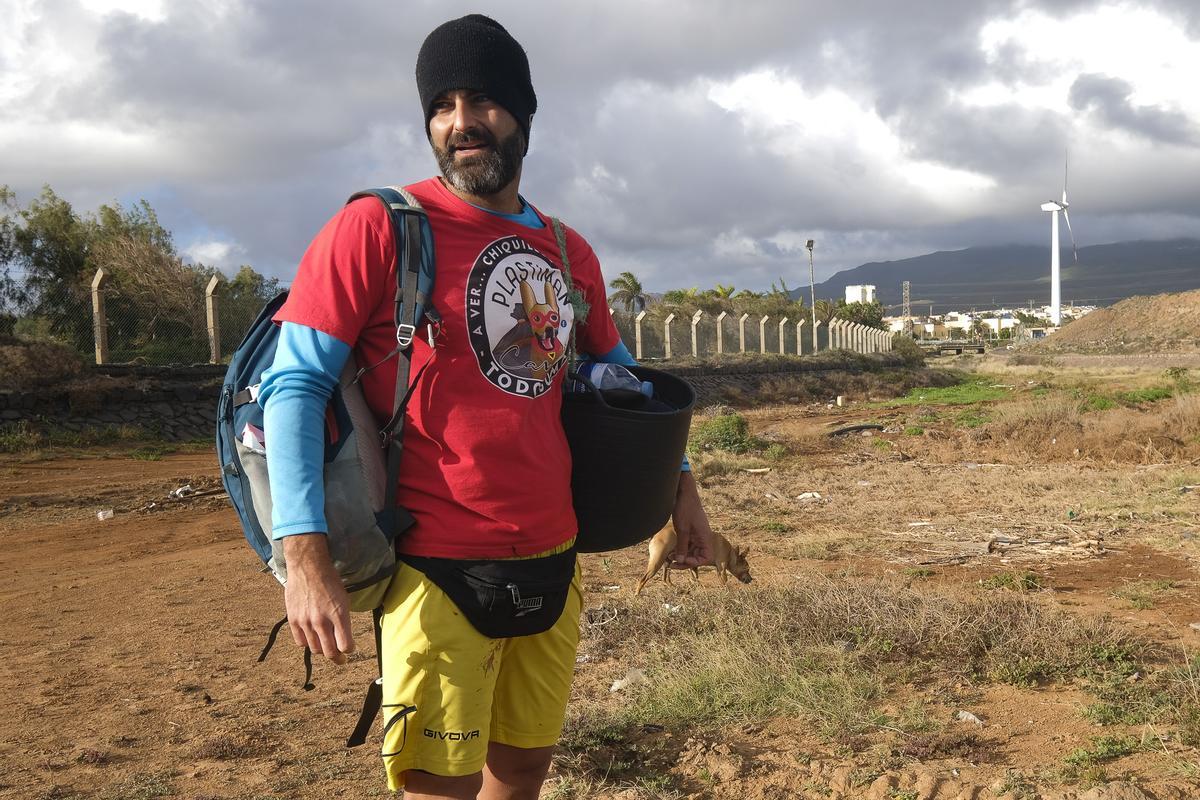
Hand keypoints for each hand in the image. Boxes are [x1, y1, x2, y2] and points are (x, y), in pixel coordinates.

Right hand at [282, 534, 354, 663]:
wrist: (308, 567)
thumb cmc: (330, 581)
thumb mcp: (344, 599)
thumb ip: (343, 620)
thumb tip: (343, 639)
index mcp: (339, 615)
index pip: (345, 646)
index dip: (349, 650)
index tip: (350, 648)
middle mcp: (322, 621)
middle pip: (329, 652)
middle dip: (337, 658)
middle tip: (340, 658)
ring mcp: (306, 621)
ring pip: (315, 649)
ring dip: (323, 650)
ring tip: (326, 647)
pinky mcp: (293, 620)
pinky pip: (300, 641)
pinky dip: (307, 643)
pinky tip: (312, 638)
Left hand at [669, 471, 714, 568]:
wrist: (683, 492)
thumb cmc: (686, 508)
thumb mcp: (682, 529)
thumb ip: (682, 546)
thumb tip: (681, 561)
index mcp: (705, 537)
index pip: (706, 557)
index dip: (695, 563)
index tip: (682, 561)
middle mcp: (702, 537)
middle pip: (697, 556)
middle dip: (685, 561)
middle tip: (672, 564)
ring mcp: (696, 534)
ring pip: (690, 551)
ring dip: (681, 556)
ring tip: (669, 558)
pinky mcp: (689, 531)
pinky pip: (686, 544)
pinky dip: (679, 548)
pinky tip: (670, 550)